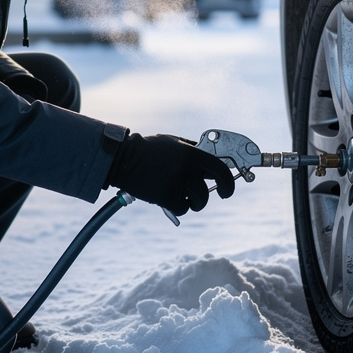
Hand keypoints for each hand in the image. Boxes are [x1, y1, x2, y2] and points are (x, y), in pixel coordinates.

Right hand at [105, 133, 235, 215]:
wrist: (124, 158)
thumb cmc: (149, 149)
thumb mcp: (174, 143)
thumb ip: (194, 151)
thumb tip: (212, 161)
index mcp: (193, 153)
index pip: (221, 170)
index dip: (228, 183)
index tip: (226, 190)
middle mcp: (188, 169)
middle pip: (208, 192)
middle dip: (208, 197)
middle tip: (203, 198)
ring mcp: (177, 183)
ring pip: (197, 202)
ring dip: (192, 202)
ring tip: (180, 195)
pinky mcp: (166, 197)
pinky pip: (182, 208)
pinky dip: (177, 206)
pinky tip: (166, 197)